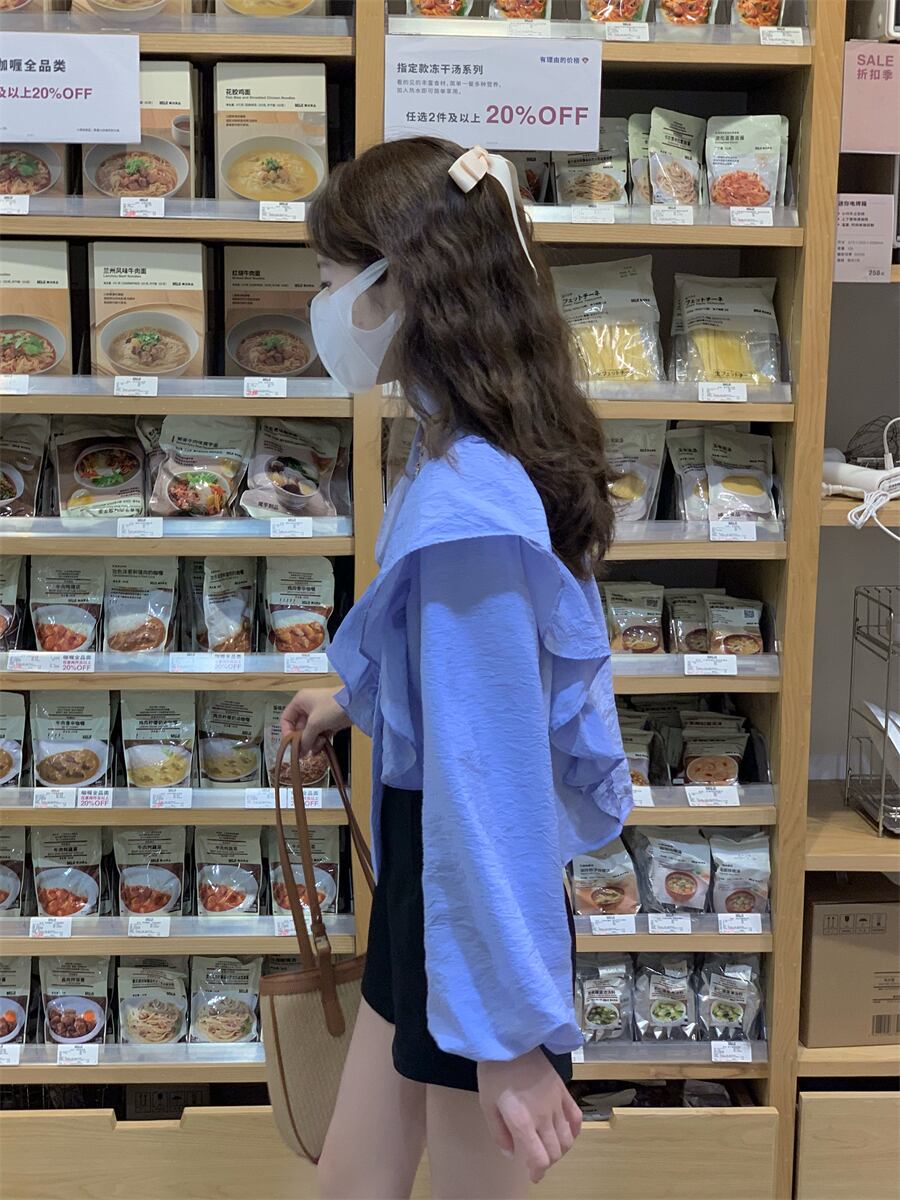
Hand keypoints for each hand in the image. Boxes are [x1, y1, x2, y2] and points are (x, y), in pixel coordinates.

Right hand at [280, 686, 350, 755]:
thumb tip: (300, 752)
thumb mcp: (315, 723)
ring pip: (310, 732)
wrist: (357, 703)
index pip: (286, 718)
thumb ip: (305, 738)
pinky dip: (320, 741)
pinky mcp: (330, 721)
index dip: (287, 732)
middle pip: (299, 727)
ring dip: (312, 741)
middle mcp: (308, 706)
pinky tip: (322, 748)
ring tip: (318, 746)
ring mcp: (319, 714)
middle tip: (304, 753)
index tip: (291, 745)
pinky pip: (320, 733)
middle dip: (302, 740)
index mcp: (300, 701)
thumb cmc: (332, 707)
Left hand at [477, 1048, 581, 1183]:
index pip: (540, 1158)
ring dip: (560, 1150)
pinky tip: (567, 1133)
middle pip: (555, 1151)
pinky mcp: (563, 1090)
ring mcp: (556, 1102)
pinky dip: (574, 1131)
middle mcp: (544, 1115)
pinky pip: (576, 1117)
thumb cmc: (494, 1071)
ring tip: (549, 1148)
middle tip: (537, 1161)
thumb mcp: (486, 1104)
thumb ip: (499, 1133)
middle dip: (547, 1162)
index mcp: (523, 1121)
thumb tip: (511, 1154)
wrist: (510, 1039)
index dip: (538, 1171)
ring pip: (567, 1138)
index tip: (533, 1175)